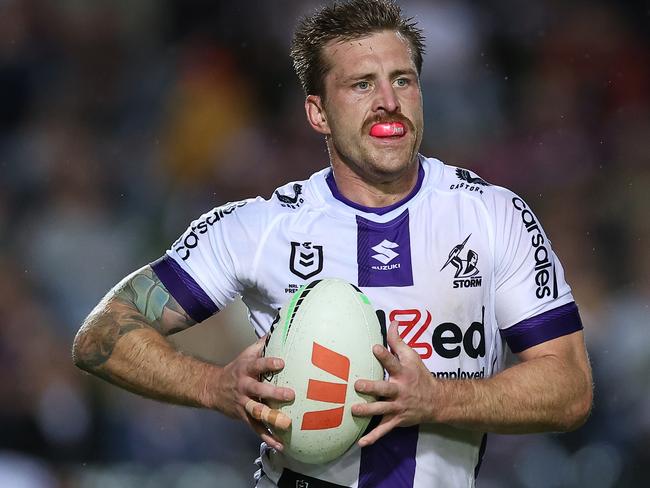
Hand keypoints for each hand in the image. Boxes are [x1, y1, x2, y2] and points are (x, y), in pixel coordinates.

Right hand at [214, 336, 294, 450]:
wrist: (213, 388)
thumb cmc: (236, 369)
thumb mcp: (245, 354)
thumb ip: (261, 345)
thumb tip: (278, 328)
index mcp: (246, 370)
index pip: (258, 365)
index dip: (268, 363)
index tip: (281, 362)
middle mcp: (244, 387)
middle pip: (258, 390)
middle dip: (274, 393)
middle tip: (290, 394)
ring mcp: (244, 403)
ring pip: (257, 411)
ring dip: (272, 418)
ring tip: (287, 423)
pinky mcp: (244, 417)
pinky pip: (256, 429)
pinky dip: (268, 437)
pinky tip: (280, 445)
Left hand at [351, 321, 435, 446]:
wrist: (437, 401)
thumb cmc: (419, 375)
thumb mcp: (412, 356)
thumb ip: (398, 341)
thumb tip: (392, 321)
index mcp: (403, 373)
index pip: (393, 362)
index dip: (385, 354)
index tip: (374, 348)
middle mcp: (400, 390)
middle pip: (385, 389)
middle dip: (372, 388)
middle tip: (358, 385)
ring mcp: (398, 407)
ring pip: (382, 410)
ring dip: (368, 411)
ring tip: (353, 410)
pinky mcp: (397, 420)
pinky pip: (384, 430)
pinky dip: (373, 437)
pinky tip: (360, 443)